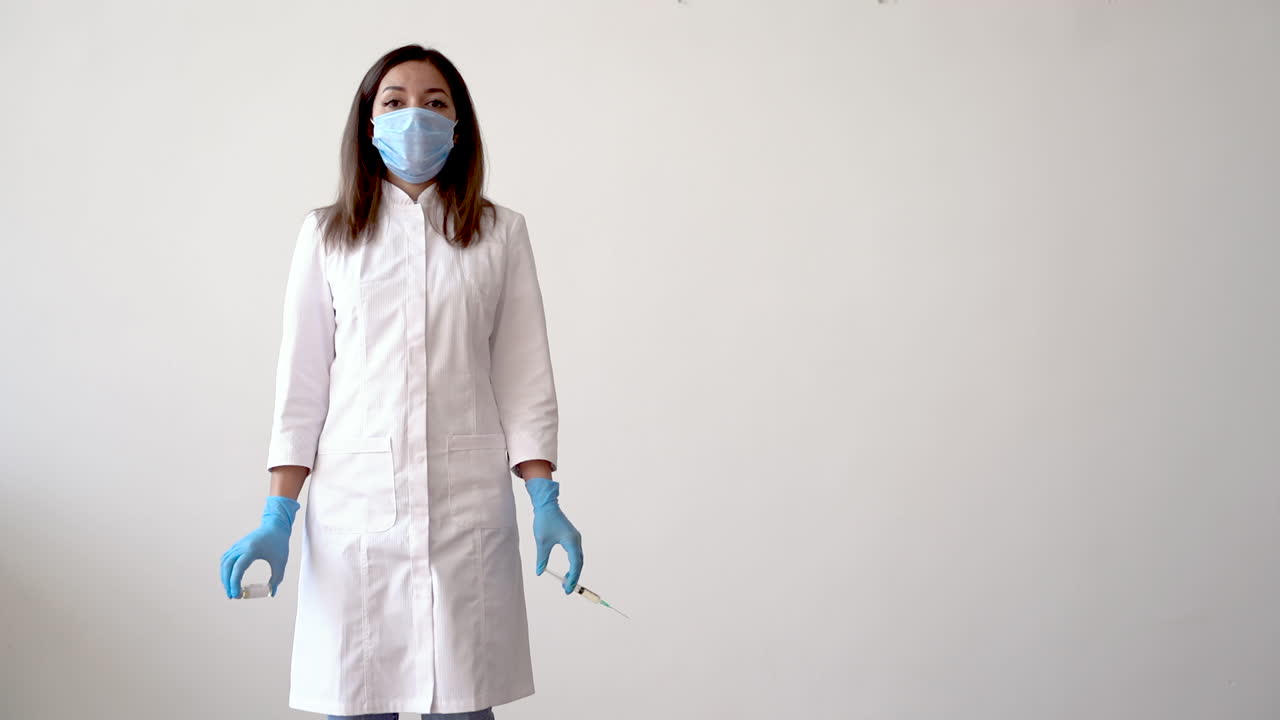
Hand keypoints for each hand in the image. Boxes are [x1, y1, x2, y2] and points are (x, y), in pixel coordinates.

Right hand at [221, 495, 300, 598]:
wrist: (276, 526)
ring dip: (225, 577)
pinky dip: (226, 570)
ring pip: (224, 563)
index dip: (234, 582)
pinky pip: (226, 559)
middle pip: (227, 566)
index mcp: (252, 549)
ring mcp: (237, 545)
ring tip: (231, 589)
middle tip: (232, 596)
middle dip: (227, 582)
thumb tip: (271, 593)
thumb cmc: (279, 543)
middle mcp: (241, 546)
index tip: (236, 595)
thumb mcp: (281, 561)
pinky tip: (231, 579)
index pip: (238, 568)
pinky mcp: (237, 546)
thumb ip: (277, 578)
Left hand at [524, 477, 582, 593]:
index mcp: (571, 542)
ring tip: (566, 582)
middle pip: (579, 563)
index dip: (572, 578)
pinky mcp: (572, 538)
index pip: (575, 564)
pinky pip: (575, 554)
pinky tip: (567, 571)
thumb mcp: (542, 542)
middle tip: (567, 589)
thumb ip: (542, 558)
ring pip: (578, 559)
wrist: (547, 505)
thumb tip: (540, 572)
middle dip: (574, 577)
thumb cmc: (544, 521)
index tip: (568, 589)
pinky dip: (573, 564)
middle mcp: (576, 541)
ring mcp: (575, 539)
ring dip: (574, 571)